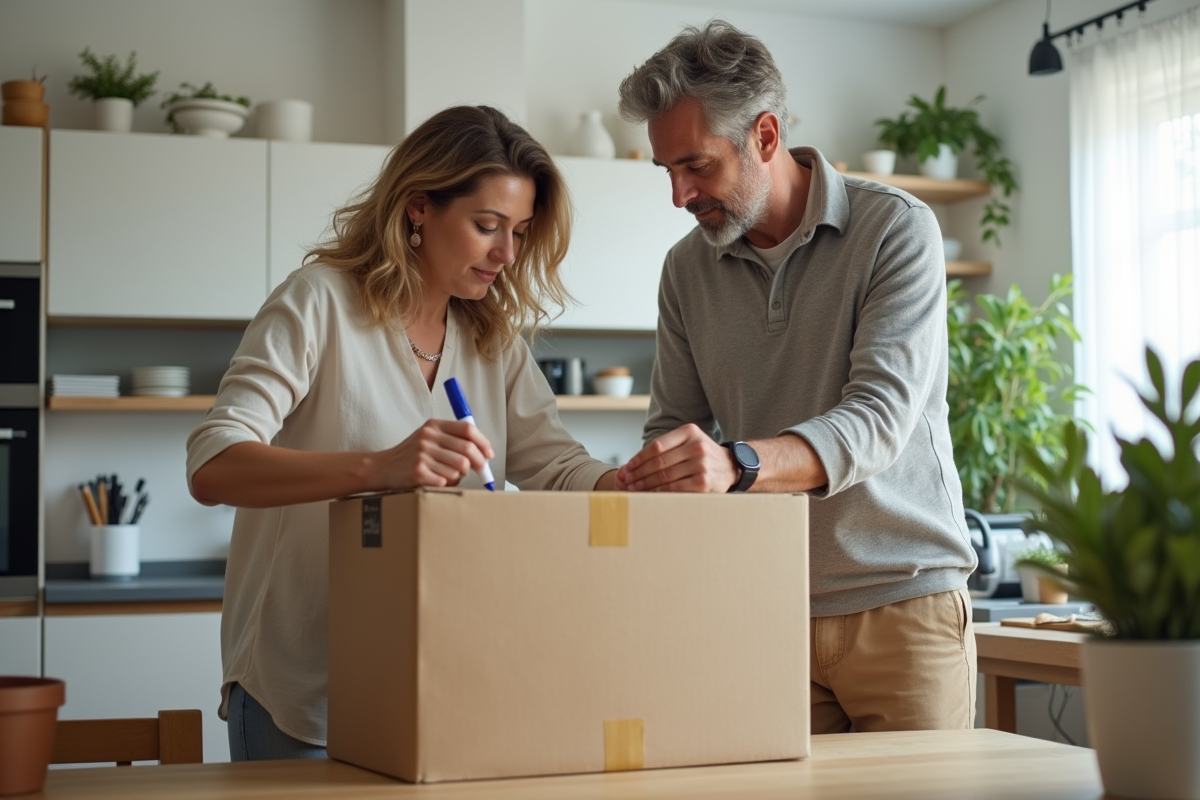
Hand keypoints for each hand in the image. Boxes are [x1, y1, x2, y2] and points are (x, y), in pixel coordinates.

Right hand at [376, 419, 493, 489]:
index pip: (467, 429)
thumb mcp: (428, 437)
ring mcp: (422, 454)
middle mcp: (427, 437)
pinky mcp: (418, 472)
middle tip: (480, 469)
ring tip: (449, 474)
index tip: (489, 454)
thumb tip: (484, 451)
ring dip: (460, 475)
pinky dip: (446, 483)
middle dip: (479, 462)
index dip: (483, 442)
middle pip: (467, 450)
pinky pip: (446, 480)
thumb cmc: (411, 454)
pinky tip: (436, 480)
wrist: (382, 467)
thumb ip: (452, 438)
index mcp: (433, 425)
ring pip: (459, 468)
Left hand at [615, 424, 737, 492]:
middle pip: (659, 462)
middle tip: (627, 481)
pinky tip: (650, 494)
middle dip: (639, 473)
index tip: (628, 467)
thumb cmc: (702, 455)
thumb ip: (666, 448)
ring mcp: (701, 464)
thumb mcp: (688, 441)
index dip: (639, 458)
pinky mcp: (704, 482)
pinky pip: (675, 488)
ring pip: (665, 476)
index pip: (657, 446)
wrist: (731, 466)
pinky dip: (659, 492)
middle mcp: (696, 446)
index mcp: (689, 432)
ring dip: (646, 484)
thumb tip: (632, 464)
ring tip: (635, 488)